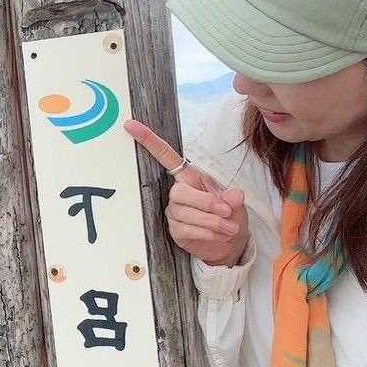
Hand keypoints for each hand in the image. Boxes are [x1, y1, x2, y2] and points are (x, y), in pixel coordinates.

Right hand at [125, 120, 248, 267]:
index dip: (149, 141)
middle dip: (206, 203)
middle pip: (179, 193)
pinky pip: (186, 229)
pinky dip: (207, 233)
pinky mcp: (174, 230)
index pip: (166, 156)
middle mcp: (177, 192)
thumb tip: (235, 196)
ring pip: (185, 214)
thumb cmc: (229, 215)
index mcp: (189, 177)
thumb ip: (234, 197)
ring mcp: (173, 212)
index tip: (131, 125)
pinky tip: (219, 235)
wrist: (230, 242)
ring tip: (230, 227)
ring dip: (212, 221)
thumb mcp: (236, 203)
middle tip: (227, 211)